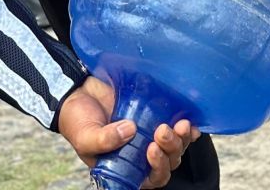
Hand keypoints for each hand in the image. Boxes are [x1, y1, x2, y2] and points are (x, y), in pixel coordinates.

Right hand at [57, 76, 200, 187]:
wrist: (79, 91)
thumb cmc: (78, 121)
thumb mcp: (85, 137)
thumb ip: (103, 141)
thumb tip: (130, 131)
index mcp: (125, 168)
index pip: (151, 178)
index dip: (157, 168)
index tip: (151, 149)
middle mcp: (142, 155)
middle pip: (168, 162)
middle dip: (170, 150)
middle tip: (162, 131)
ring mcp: (152, 135)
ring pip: (177, 146)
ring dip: (181, 138)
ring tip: (179, 124)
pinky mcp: (158, 115)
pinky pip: (179, 128)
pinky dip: (189, 129)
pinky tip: (191, 121)